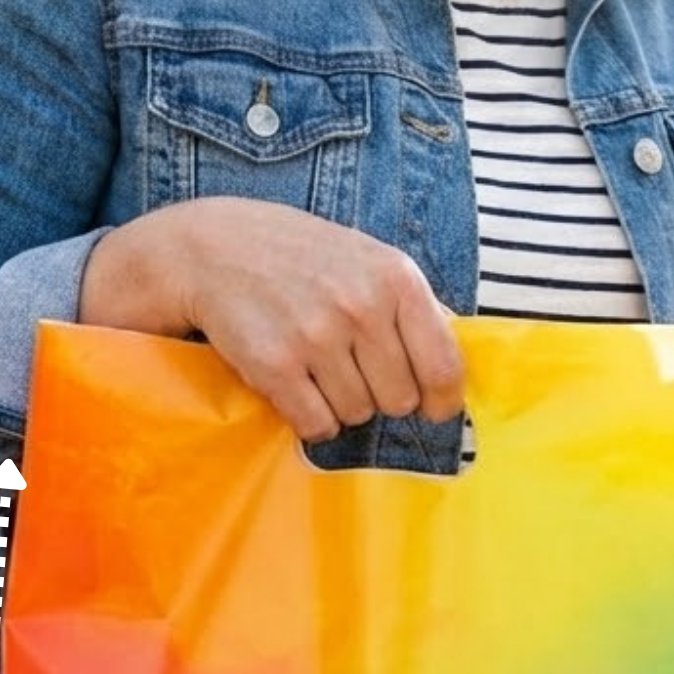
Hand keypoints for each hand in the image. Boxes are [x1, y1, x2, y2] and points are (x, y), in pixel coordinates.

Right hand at [81, 198, 463, 440]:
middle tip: (351, 372)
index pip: (444, 368)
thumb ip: (413, 305)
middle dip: (379, 396)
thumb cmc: (300, 257)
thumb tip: (458, 358)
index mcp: (396, 279)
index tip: (432, 408)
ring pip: (356, 415)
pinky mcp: (275, 365)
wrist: (216, 249)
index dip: (442, 400)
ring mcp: (316, 337)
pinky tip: (295, 388)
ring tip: (317, 370)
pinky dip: (308, 418)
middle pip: (398, 400)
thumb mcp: (368, 259)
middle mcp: (361, 307)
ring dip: (339, 405)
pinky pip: (315, 424)